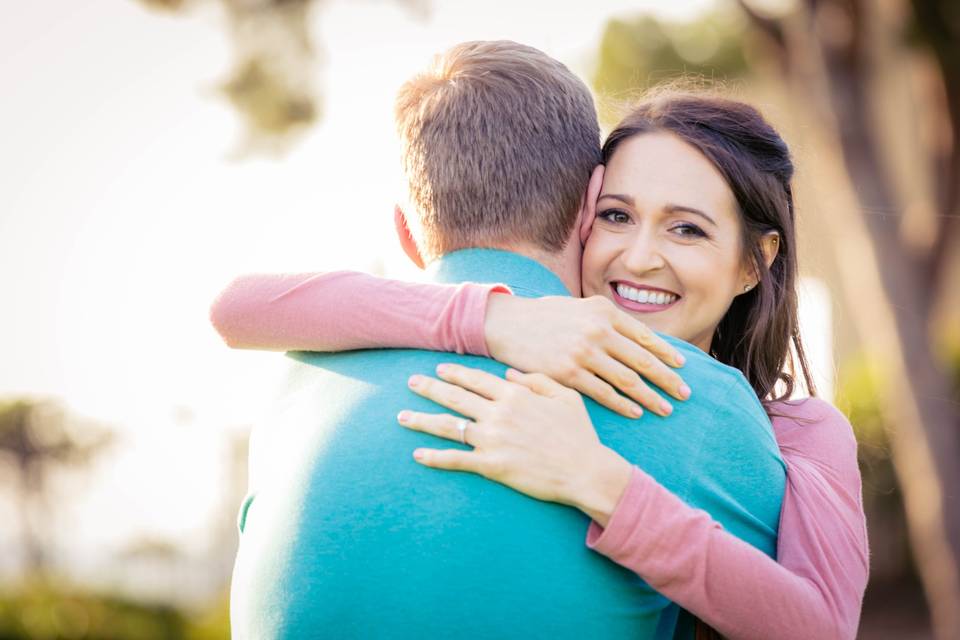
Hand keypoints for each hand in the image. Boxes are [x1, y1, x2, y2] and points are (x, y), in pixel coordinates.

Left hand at [400, 363, 632, 523]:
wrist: (585, 471)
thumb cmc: (579, 434)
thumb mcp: (565, 396)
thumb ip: (536, 380)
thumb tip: (508, 373)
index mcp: (515, 395)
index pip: (476, 379)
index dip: (455, 373)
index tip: (438, 369)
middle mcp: (498, 414)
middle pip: (456, 397)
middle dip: (430, 388)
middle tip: (410, 382)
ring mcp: (492, 440)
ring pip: (449, 426)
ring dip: (422, 420)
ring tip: (401, 417)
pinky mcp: (491, 466)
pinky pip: (456, 460)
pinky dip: (435, 457)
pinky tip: (418, 455)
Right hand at [484, 294, 689, 417]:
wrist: (506, 324)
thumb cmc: (544, 316)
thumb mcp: (579, 307)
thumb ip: (607, 319)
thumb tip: (635, 337)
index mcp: (604, 311)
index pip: (644, 336)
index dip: (666, 354)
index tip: (681, 368)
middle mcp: (598, 330)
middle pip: (642, 360)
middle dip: (667, 379)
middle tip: (685, 394)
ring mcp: (584, 353)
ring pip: (627, 380)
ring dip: (650, 396)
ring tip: (666, 408)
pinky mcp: (568, 373)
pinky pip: (603, 393)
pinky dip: (623, 404)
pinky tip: (636, 412)